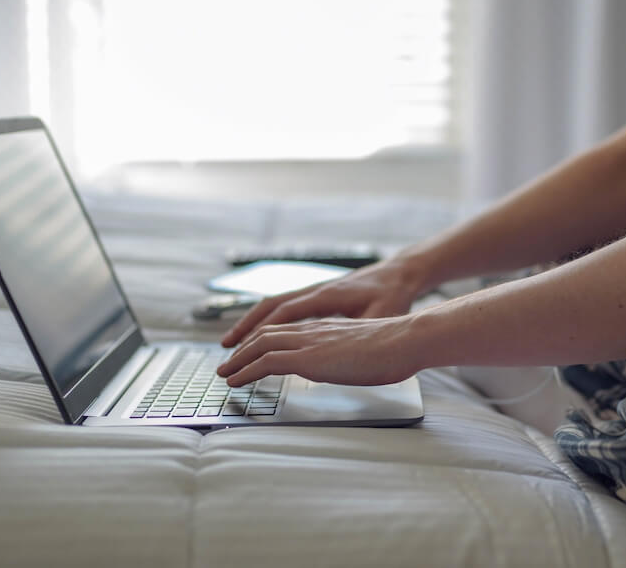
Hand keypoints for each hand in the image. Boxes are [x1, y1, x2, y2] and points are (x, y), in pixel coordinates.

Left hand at [216, 314, 423, 386]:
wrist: (405, 340)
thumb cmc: (395, 349)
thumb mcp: (365, 351)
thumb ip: (350, 355)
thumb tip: (350, 367)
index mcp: (326, 329)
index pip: (285, 332)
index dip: (264, 341)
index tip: (251, 354)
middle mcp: (313, 330)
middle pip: (266, 334)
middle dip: (243, 349)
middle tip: (229, 364)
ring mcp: (309, 342)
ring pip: (260, 345)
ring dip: (238, 360)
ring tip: (225, 374)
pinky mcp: (308, 358)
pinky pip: (267, 362)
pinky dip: (246, 371)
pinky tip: (235, 381)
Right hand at [220, 256, 429, 347]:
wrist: (400, 273)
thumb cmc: (392, 294)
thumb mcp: (381, 315)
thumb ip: (359, 331)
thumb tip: (341, 349)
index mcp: (325, 296)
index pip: (282, 316)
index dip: (260, 334)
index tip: (242, 353)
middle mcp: (314, 290)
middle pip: (269, 309)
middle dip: (245, 330)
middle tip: (225, 352)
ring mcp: (314, 291)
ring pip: (273, 306)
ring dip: (251, 323)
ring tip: (232, 343)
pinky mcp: (318, 295)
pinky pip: (284, 306)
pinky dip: (267, 319)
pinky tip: (261, 334)